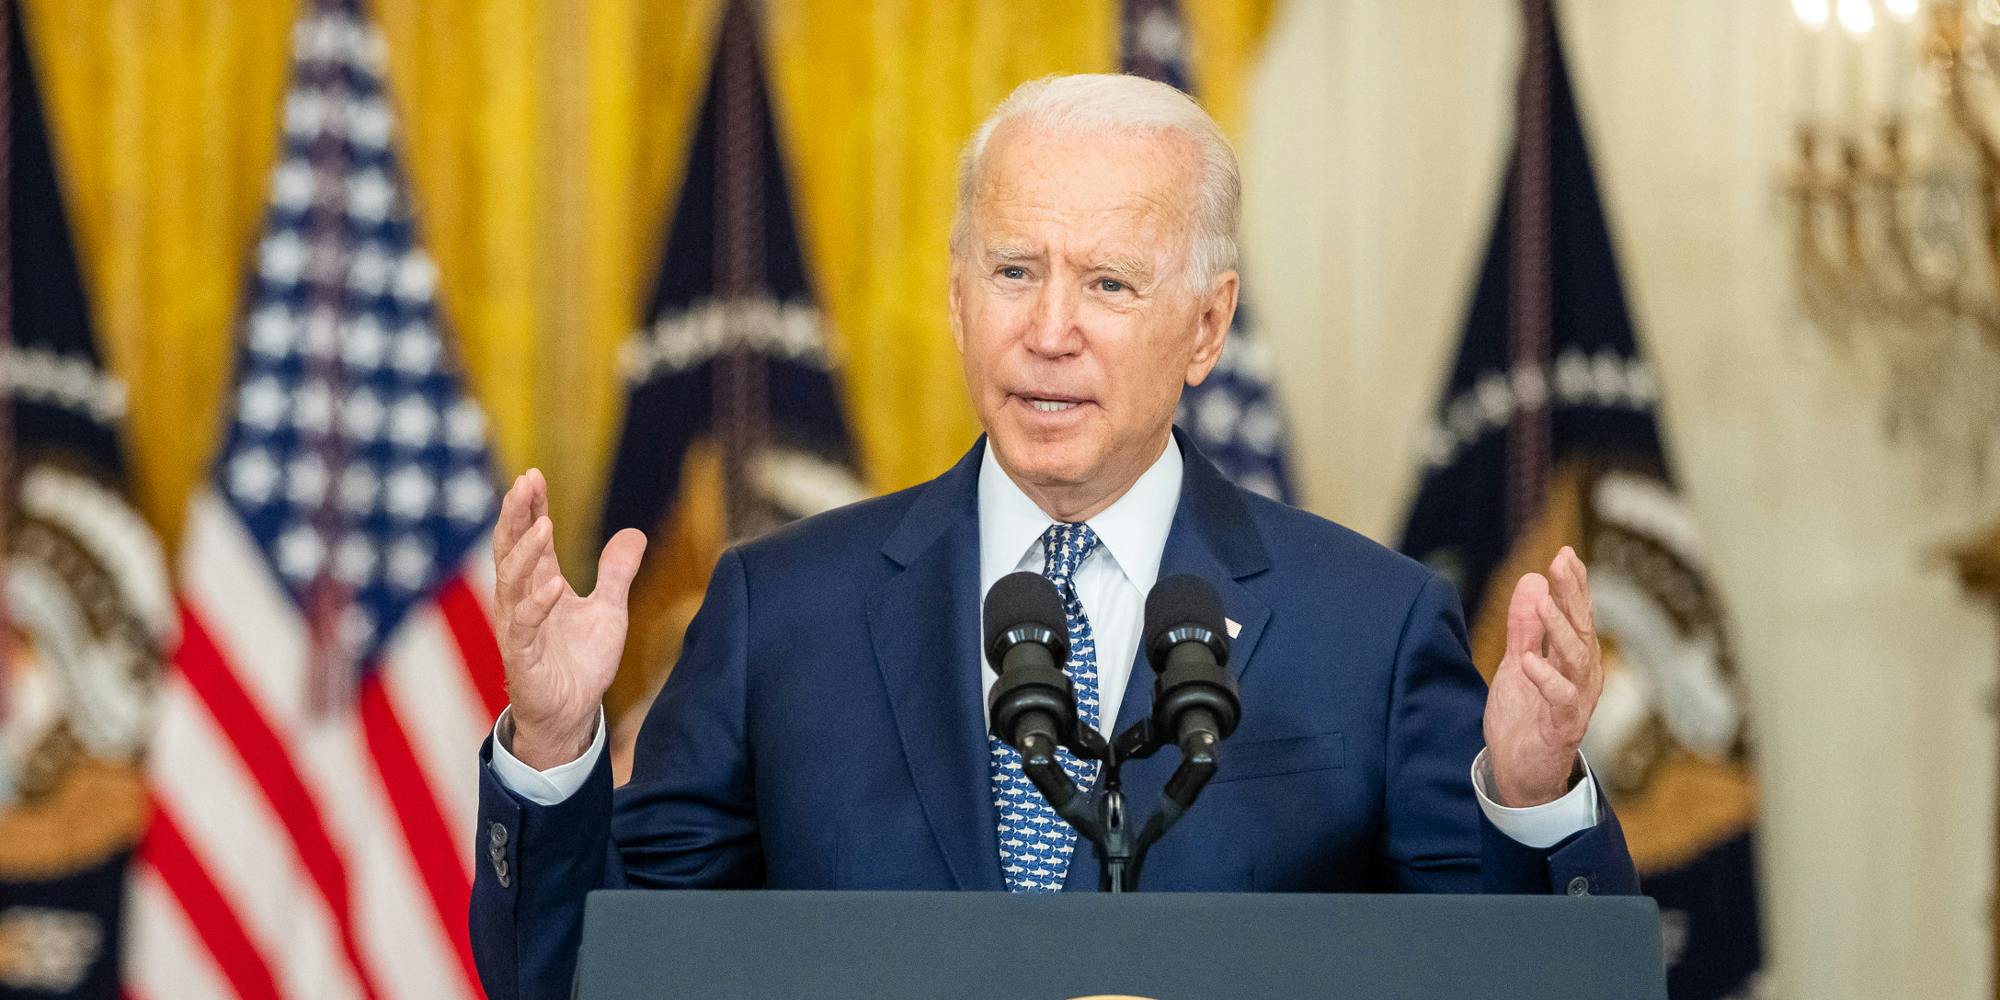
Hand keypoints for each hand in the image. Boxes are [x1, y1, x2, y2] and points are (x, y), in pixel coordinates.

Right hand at [493, 468, 647, 769]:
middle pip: (511, 551)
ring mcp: (519, 629)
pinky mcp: (523, 659)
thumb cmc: (581, 663)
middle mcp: (523, 602)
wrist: (572, 715)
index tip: (533, 475)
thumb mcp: (608, 611)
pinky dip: (539, 605)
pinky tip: (554, 585)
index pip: (530, 538)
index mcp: (540, 586)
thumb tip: (635, 534)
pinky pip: (526, 628)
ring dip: (526, 554)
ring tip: (543, 525)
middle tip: (524, 482)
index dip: (530, 508)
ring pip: (512, 584)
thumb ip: (616, 573)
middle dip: (516, 516)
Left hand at [1482, 546, 1601, 806]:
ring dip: (1560, 630)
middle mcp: (1582, 677)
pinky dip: (1545, 679)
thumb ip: (1524, 627)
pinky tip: (1527, 660)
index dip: (1573, 585)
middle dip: (1572, 595)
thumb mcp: (1518, 664)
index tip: (1565, 554)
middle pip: (1581, 629)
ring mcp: (1575, 702)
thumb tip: (1532, 580)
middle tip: (1561, 563)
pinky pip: (1559, 700)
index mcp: (1573, 660)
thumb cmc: (1525, 718)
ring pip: (1575, 660)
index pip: (1577, 616)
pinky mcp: (1562, 728)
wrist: (1520, 773)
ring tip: (1543, 602)